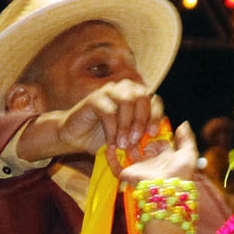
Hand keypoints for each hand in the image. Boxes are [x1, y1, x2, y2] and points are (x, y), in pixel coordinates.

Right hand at [19, 81, 164, 166]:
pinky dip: (112, 130)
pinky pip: (109, 111)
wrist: (75, 137)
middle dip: (141, 121)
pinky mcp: (94, 98)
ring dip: (127, 125)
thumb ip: (141, 135)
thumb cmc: (103, 138)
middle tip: (137, 141)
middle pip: (142, 97)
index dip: (155, 116)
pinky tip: (111, 143)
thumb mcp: (126, 138)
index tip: (152, 134)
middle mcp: (124, 89)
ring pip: (127, 101)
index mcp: (136, 96)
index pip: (154, 100)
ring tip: (123, 144)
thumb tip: (159, 142)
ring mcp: (109, 91)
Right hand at [119, 121, 198, 185]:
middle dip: (139, 134)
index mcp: (165, 157)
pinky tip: (110, 146)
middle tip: (136, 124)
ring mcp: (139, 167)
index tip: (151, 122)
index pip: (158, 140)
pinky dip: (111, 157)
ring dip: (126, 140)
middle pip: (142, 143)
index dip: (155, 131)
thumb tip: (183, 124)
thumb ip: (187, 138)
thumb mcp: (188, 153)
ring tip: (124, 131)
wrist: (166, 189)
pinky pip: (116, 166)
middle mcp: (151, 161)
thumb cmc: (179, 174)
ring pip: (129, 150)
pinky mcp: (128, 174)